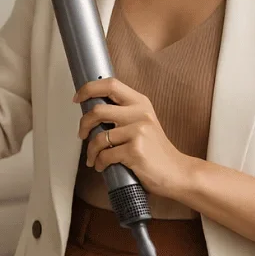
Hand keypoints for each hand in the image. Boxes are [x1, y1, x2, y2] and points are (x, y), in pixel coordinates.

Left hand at [75, 78, 193, 198]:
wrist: (175, 171)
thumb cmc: (156, 151)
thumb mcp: (143, 124)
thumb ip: (123, 114)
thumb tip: (92, 111)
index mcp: (141, 103)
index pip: (111, 84)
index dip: (89, 89)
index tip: (78, 98)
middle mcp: (140, 113)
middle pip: (98, 110)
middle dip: (83, 124)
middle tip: (82, 134)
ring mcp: (139, 131)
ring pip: (97, 137)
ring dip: (91, 151)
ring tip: (95, 158)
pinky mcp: (135, 150)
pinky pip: (104, 155)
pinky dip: (100, 163)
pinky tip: (104, 166)